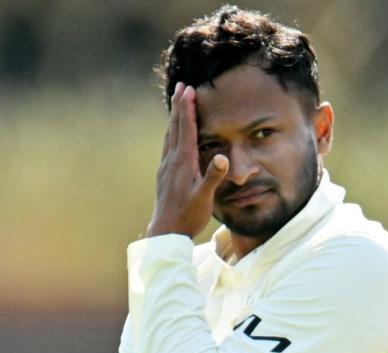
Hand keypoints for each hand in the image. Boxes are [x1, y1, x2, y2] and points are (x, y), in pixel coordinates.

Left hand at [147, 82, 228, 238]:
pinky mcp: (164, 174)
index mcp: (183, 162)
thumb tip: (223, 157)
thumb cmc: (188, 215)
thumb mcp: (204, 197)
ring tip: (176, 103)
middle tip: (181, 86)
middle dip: (178, 105)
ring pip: (169, 134)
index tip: (188, 89)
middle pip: (174, 126)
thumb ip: (213, 177)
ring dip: (174, 117)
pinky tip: (173, 134)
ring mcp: (166, 167)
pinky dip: (171, 132)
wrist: (166, 232)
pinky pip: (168, 146)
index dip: (187, 107)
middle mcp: (172, 160)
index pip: (185, 128)